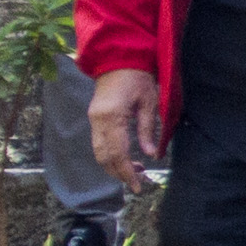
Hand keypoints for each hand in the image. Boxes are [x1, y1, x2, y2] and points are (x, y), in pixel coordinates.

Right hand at [91, 68, 166, 189]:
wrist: (117, 58)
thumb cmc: (138, 77)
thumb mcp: (149, 102)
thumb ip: (147, 129)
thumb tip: (151, 154)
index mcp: (113, 116)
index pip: (119, 153)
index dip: (127, 173)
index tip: (138, 186)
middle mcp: (98, 120)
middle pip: (106, 157)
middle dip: (120, 174)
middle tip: (139, 183)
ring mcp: (93, 119)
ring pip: (99, 153)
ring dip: (114, 167)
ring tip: (135, 172)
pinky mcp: (94, 117)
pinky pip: (98, 144)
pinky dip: (110, 156)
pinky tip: (124, 160)